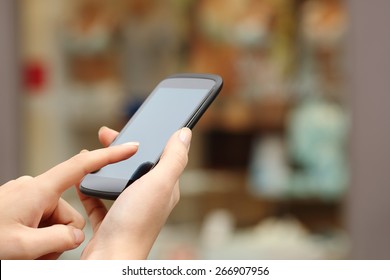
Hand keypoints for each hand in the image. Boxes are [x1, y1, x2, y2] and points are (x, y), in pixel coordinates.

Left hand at [0, 142, 137, 258]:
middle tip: (36, 252)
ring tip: (25, 253)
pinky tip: (23, 248)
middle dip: (60, 236)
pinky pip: (44, 222)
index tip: (130, 147)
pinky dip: (40, 238)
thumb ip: (60, 241)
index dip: (109, 155)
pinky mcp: (22, 205)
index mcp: (38, 190)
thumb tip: (76, 236)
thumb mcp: (23, 248)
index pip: (82, 166)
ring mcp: (28, 198)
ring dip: (47, 242)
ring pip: (58, 221)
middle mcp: (35, 189)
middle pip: (70, 213)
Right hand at [78, 126, 191, 258]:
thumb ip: (173, 159)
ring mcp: (129, 209)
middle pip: (137, 165)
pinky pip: (99, 199)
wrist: (110, 260)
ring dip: (106, 165)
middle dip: (122, 148)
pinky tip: (82, 180)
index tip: (134, 124)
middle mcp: (149, 198)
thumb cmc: (135, 223)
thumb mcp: (159, 183)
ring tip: (92, 155)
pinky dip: (91, 187)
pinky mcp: (111, 220)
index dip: (150, 138)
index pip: (161, 156)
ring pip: (118, 180)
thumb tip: (185, 134)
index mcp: (164, 187)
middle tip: (105, 135)